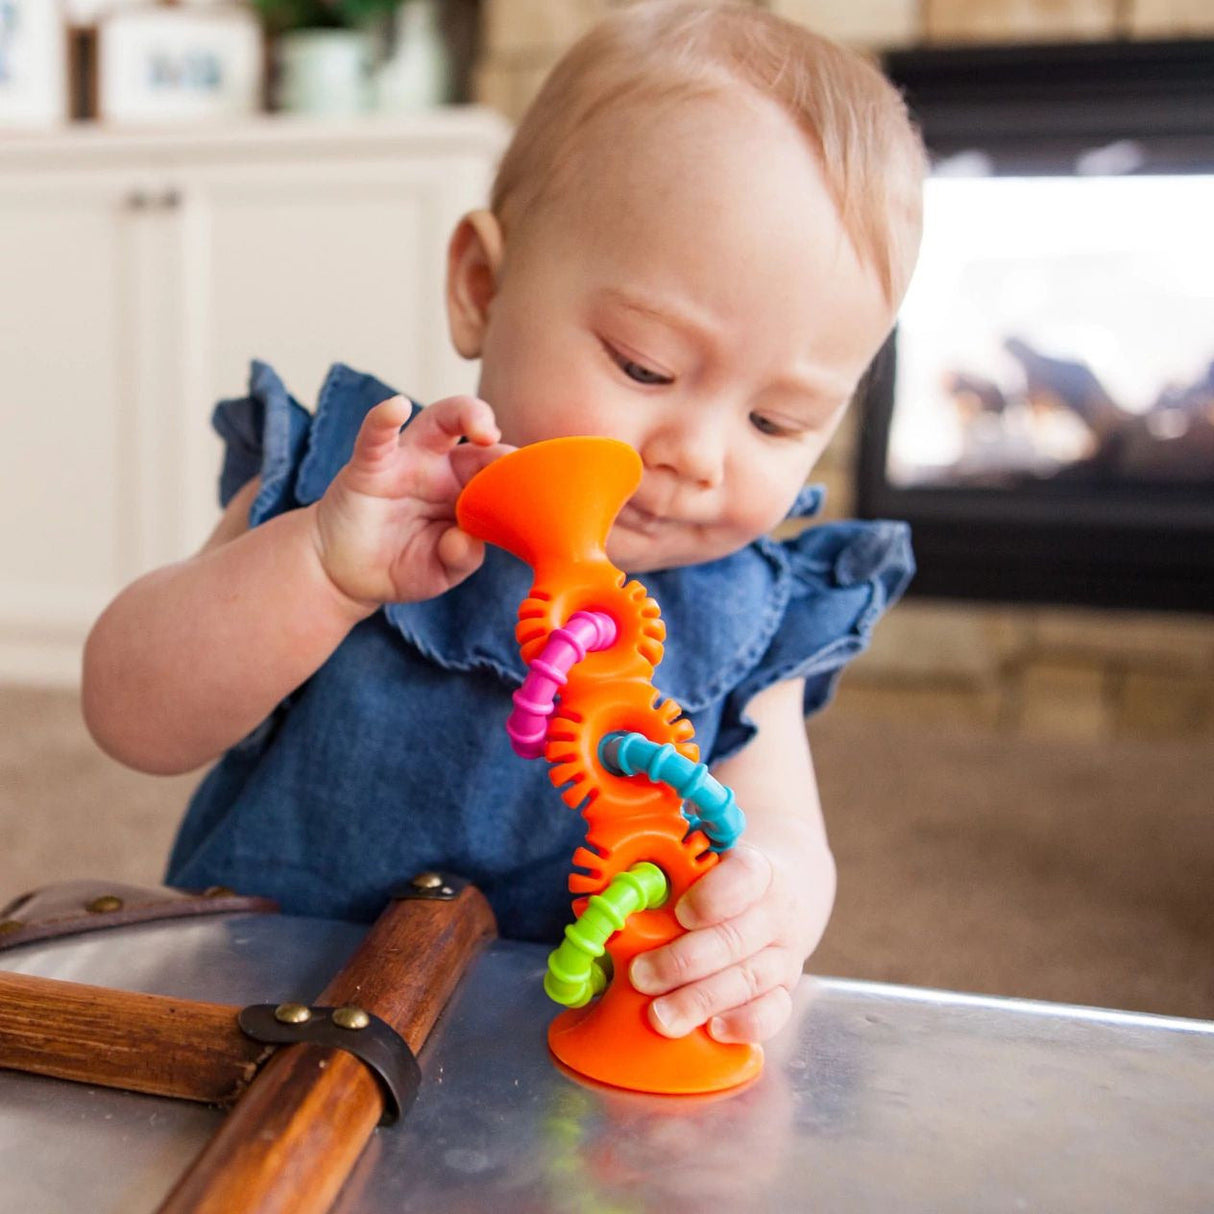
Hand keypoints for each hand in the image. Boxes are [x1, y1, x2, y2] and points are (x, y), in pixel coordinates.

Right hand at [313, 394, 511, 607]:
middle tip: (512, 456)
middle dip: (500, 441)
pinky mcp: (369, 467)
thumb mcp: (440, 571)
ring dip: (464, 414)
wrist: (346, 575)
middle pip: (477, 438)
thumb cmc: (401, 565)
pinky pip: (377, 437)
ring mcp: (407, 463)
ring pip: (438, 421)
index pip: (500, 472)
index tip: (536, 490)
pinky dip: (384, 419)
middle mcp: (442, 469)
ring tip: (481, 426)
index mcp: (467, 492)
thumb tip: (466, 541)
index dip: (518, 476)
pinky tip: (395, 407)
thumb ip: (460, 558)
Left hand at [628, 842, 817, 1043]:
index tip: (681, 913)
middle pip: (735, 939)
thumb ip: (668, 874)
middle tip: (641, 976)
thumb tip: (617, 895)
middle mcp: (775, 913)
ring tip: (660, 1016)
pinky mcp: (784, 991)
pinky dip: (744, 1024)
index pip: (745, 876)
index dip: (713, 897)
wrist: (776, 898)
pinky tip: (712, 1030)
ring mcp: (783, 955)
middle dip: (684, 962)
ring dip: (700, 1000)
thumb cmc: (722, 881)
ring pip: (749, 980)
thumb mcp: (701, 865)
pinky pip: (773, 1012)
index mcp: (755, 869)